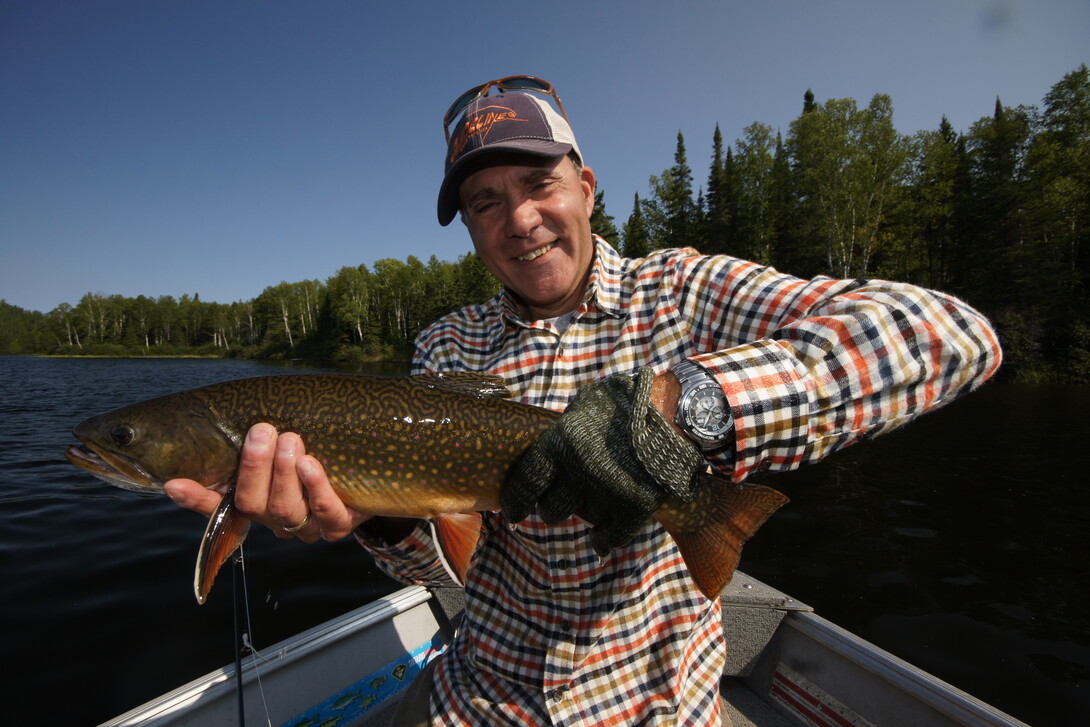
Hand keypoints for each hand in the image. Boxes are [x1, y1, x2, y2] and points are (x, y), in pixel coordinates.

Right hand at [163, 423, 370, 542]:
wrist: (370, 470)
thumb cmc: (318, 446)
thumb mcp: (286, 440)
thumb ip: (261, 433)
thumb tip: (240, 407)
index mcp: (254, 500)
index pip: (216, 504)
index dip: (195, 498)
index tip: (174, 483)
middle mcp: (273, 519)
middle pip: (252, 504)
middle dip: (254, 466)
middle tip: (262, 431)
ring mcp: (304, 526)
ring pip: (284, 509)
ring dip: (284, 472)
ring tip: (291, 439)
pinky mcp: (337, 526)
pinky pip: (326, 514)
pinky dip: (317, 488)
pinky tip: (311, 464)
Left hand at [502, 368, 706, 555]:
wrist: (678, 411)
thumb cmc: (627, 404)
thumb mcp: (588, 404)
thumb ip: (566, 426)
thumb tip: (546, 448)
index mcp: (561, 441)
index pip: (526, 483)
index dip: (517, 503)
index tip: (514, 513)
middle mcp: (580, 467)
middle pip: (552, 510)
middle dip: (556, 508)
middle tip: (566, 501)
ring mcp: (608, 489)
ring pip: (585, 518)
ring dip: (591, 510)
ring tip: (604, 493)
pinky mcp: (636, 505)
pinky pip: (610, 537)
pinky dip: (604, 540)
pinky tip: (601, 539)